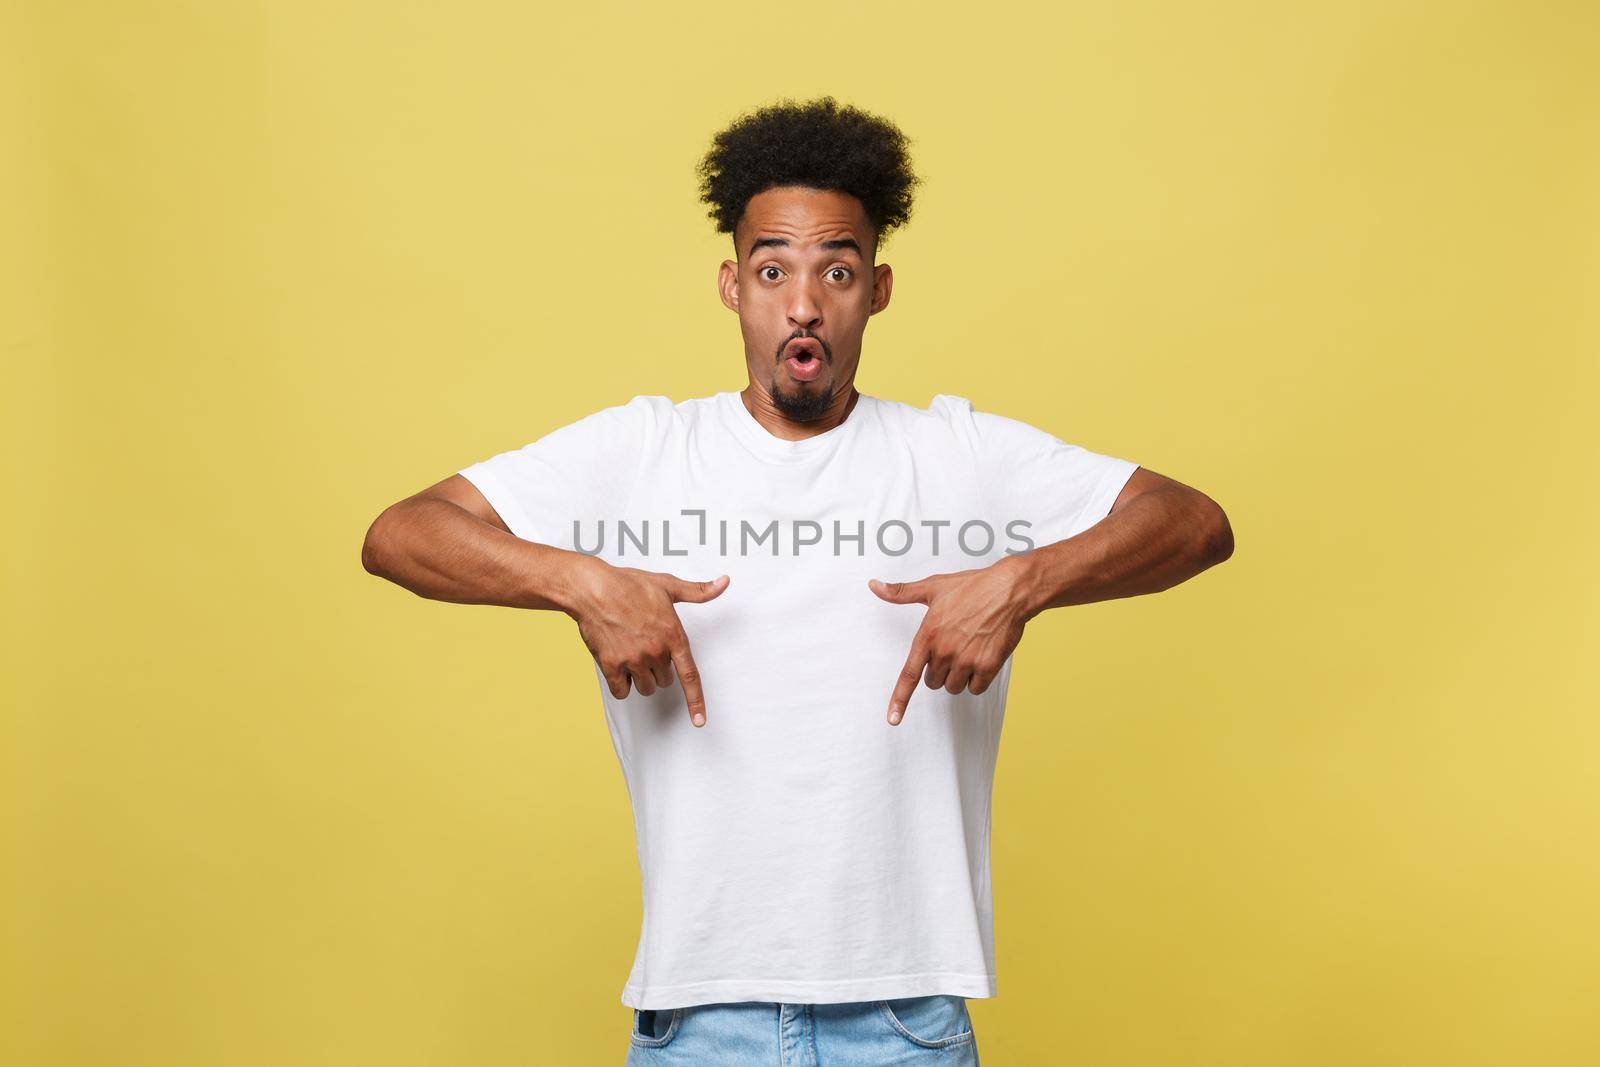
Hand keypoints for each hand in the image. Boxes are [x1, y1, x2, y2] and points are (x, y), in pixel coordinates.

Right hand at [566, 558, 729, 726]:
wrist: (593, 589)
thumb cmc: (629, 585)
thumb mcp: (668, 585)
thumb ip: (698, 591)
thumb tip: (725, 583)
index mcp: (673, 635)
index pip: (690, 675)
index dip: (696, 701)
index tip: (700, 721)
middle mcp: (656, 651)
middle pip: (665, 681)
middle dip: (658, 670)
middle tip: (645, 646)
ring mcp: (633, 659)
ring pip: (645, 688)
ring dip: (640, 678)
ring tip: (630, 652)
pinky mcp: (612, 665)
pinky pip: (621, 691)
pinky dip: (620, 683)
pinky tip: (617, 662)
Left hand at [869, 556, 1033, 724]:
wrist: (1009, 591)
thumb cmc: (973, 587)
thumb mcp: (933, 587)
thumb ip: (901, 592)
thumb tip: (874, 586)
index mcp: (928, 635)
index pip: (909, 674)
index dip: (899, 699)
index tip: (893, 718)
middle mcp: (945, 651)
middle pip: (933, 682)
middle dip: (939, 670)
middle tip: (952, 647)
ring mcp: (967, 660)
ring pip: (954, 687)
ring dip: (959, 676)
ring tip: (969, 650)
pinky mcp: (988, 666)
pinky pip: (976, 689)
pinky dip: (978, 680)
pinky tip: (982, 658)